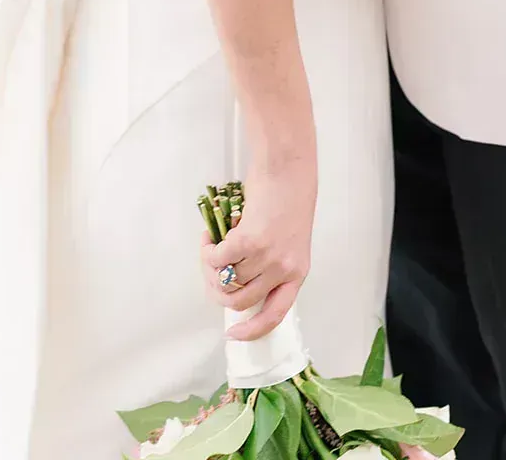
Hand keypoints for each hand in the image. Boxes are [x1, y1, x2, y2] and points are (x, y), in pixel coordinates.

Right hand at [201, 155, 315, 339]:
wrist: (288, 170)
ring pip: (228, 280)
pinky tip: (209, 238)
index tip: (233, 334)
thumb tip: (236, 282)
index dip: (252, 330)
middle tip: (210, 275)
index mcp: (297, 273)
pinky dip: (208, 251)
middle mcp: (283, 269)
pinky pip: (219, 259)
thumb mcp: (287, 240)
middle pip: (241, 302)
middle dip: (219, 293)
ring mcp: (267, 257)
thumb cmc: (287, 200)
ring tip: (209, 248)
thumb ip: (269, 264)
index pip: (274, 316)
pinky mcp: (249, 241)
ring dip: (211, 268)